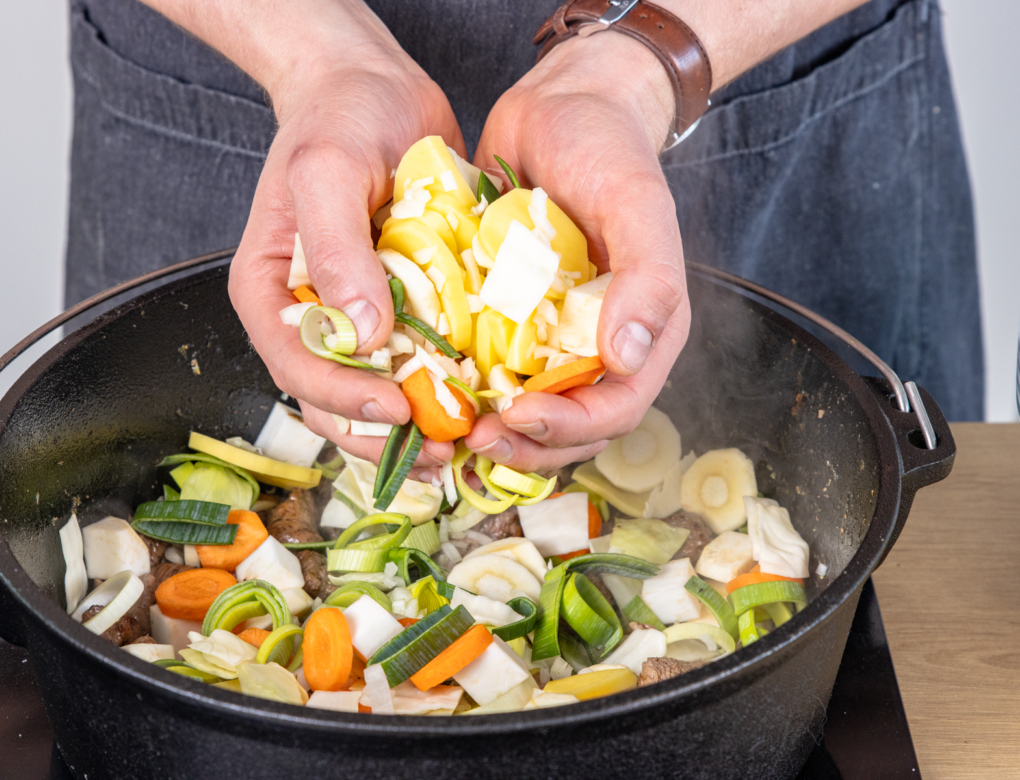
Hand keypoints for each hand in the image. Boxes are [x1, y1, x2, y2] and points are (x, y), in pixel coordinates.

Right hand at [227, 6, 461, 467]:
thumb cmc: (337, 119)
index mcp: (269, 294)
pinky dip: (437, 390)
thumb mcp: (327, 173)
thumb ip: (336, 253)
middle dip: (381, 432)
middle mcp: (305, 316)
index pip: (294, 366)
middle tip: (439, 448)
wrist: (372, 88)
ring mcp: (351, 317)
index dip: (343, 396)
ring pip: (369, 394)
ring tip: (458, 443)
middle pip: (330, 399)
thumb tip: (361, 336)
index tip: (396, 407)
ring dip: (410, 428)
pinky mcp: (394, 309)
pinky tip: (473, 404)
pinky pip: (410, 364)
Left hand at [466, 33, 691, 471]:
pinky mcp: (509, 320)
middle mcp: (598, 345)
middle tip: (472, 438)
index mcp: (644, 331)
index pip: (617, 410)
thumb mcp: (636, 203)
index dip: (569, 428)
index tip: (517, 418)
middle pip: (570, 429)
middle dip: (525, 445)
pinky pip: (491, 373)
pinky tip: (432, 390)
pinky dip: (468, 391)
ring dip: (495, 433)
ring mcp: (551, 336)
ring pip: (529, 413)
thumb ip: (648, 279)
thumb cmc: (607, 148)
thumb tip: (629, 357)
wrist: (558, 107)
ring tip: (452, 427)